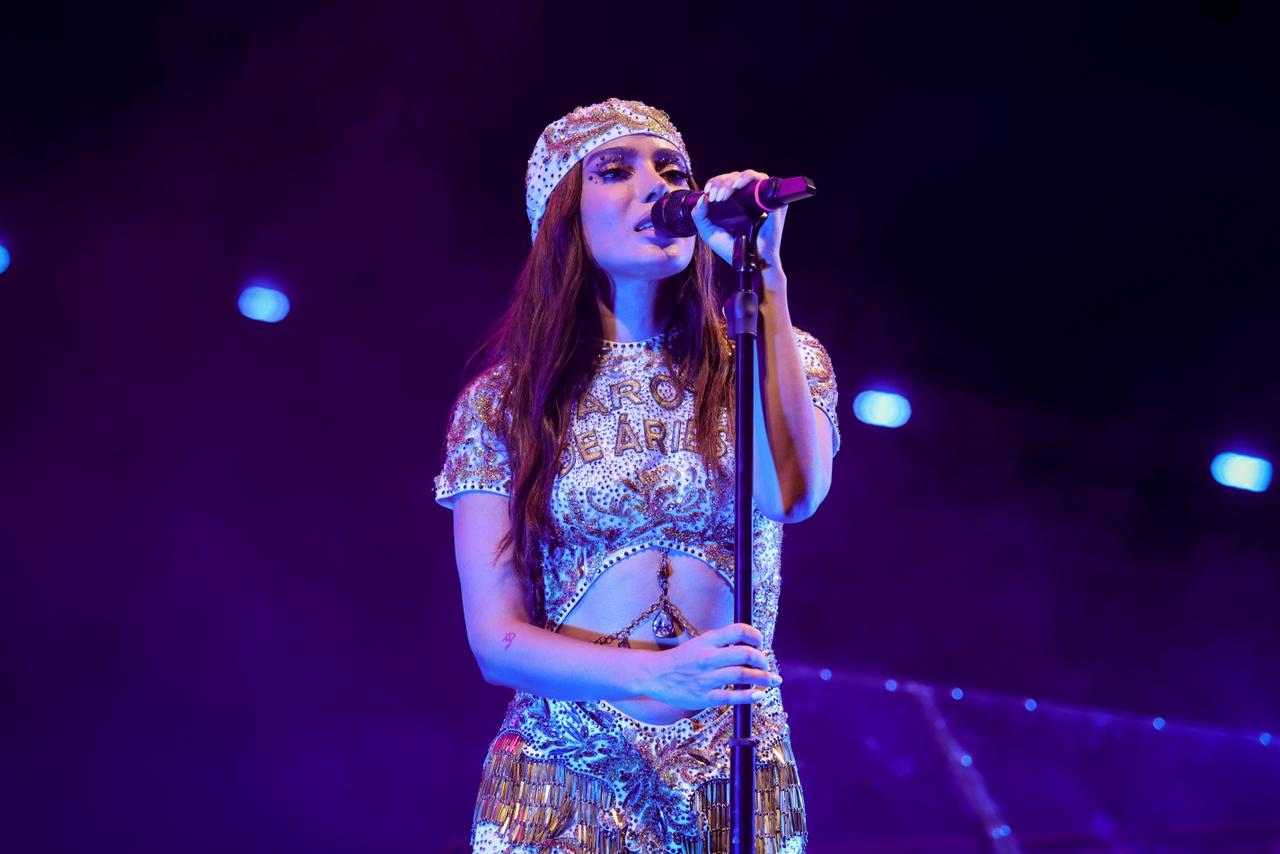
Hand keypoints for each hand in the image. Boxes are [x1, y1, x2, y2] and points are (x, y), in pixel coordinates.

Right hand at [634, 623, 781, 708]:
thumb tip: (748, 645)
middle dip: (762, 659)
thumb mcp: (699, 643)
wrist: (655, 675)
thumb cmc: (681, 659)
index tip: (760, 642)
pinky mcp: (705, 697)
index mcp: (708, 641)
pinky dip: (749, 696)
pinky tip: (759, 695)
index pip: (739, 631)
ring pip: (743, 675)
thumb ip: (721, 643)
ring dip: (763, 677)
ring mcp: (707, 678)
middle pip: (746, 654)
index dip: (755, 635)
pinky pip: (732, 696)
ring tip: (773, 680)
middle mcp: (709, 657)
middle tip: (766, 664)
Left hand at [690, 169, 787, 272]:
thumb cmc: (732, 249)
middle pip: (734, 177)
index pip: (724, 182)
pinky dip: (749, 178)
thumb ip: (699, 216)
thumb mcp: (709, 232)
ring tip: (725, 193)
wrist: (751, 261)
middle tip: (716, 197)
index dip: (715, 182)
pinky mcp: (772, 199)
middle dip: (722, 183)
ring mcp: (760, 197)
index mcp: (733, 202)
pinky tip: (738, 186)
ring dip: (733, 180)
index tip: (709, 192)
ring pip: (747, 175)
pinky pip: (763, 180)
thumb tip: (702, 197)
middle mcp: (747, 197)